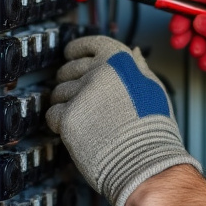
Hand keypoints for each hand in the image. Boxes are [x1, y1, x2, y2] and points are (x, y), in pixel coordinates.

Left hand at [46, 35, 201, 205]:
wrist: (147, 161)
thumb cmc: (153, 129)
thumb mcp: (153, 88)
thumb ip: (138, 68)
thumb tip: (134, 51)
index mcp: (120, 61)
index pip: (90, 45)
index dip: (77, 50)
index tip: (71, 54)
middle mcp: (99, 72)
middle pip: (69, 69)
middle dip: (68, 81)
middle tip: (78, 96)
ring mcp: (82, 94)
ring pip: (58, 93)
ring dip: (65, 104)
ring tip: (81, 118)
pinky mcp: (69, 117)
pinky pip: (52, 114)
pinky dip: (59, 123)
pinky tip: (75, 130)